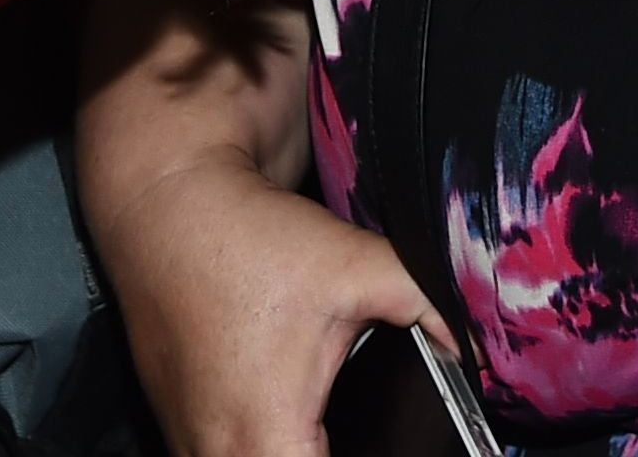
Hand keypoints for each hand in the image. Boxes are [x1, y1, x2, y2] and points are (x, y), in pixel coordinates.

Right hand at [97, 152, 438, 456]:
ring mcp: (186, 442)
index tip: (394, 450)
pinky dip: (254, 442)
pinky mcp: (174, 422)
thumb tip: (470, 343)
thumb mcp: (357, 264)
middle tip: (356, 431)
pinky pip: (220, 455)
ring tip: (321, 421)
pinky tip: (282, 411)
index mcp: (264, 436)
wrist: (167, 206)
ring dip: (283, 452)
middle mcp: (215, 453)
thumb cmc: (250, 240)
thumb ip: (428, 306)